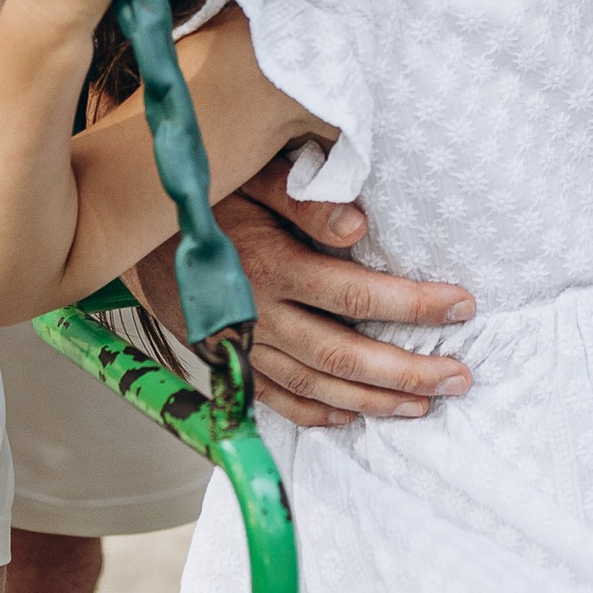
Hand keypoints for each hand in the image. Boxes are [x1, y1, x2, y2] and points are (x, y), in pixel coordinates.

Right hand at [138, 156, 476, 429]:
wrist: (131, 230)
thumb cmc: (208, 190)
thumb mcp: (253, 175)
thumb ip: (304, 198)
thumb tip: (359, 226)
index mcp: (269, 266)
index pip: (354, 294)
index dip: (412, 304)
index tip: (462, 305)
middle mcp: (256, 315)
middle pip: (343, 355)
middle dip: (407, 371)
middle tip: (460, 377)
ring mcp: (240, 345)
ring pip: (316, 386)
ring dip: (374, 400)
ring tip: (425, 403)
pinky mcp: (226, 361)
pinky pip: (276, 400)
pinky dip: (316, 413)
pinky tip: (354, 416)